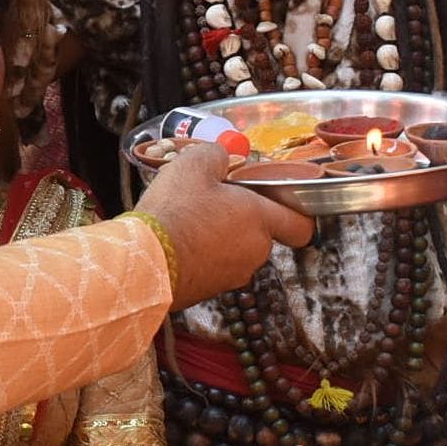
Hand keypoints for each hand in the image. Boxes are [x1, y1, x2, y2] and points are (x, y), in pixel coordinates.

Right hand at [135, 145, 315, 305]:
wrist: (145, 263)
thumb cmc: (174, 212)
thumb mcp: (193, 164)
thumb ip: (217, 154)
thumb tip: (223, 158)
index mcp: (259, 219)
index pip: (301, 225)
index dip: (296, 212)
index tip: (279, 200)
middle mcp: (254, 251)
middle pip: (263, 234)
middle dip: (245, 218)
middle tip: (217, 200)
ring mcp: (234, 275)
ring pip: (239, 251)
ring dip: (224, 237)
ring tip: (192, 221)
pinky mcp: (211, 291)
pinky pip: (217, 267)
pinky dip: (205, 255)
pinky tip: (180, 241)